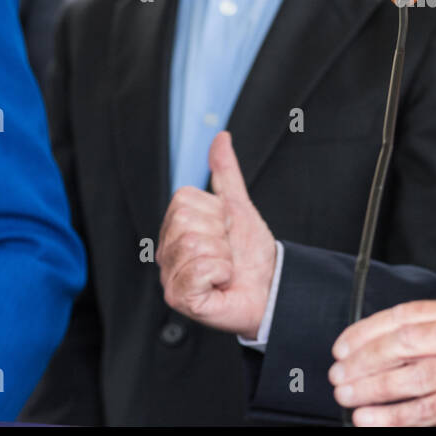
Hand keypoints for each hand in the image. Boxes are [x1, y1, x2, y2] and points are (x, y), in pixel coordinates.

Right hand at [158, 131, 275, 337]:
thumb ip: (225, 172)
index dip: (216, 212)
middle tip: (226, 251)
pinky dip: (221, 274)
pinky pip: (200, 270)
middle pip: (187, 221)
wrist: (269, 287)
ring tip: (225, 269)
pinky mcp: (180, 298)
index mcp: (175, 227)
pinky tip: (221, 283)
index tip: (225, 230)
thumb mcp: (239, 206)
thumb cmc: (250, 253)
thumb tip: (220, 137)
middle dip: (219, 234)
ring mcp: (170, 276)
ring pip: (194, 245)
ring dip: (222, 256)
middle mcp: (166, 251)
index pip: (184, 200)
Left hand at [328, 297, 435, 425]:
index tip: (341, 348)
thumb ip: (421, 335)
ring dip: (371, 390)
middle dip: (363, 362)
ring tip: (347, 396)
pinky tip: (368, 418)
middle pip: (405, 344)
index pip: (405, 316)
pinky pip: (424, 410)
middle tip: (339, 375)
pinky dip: (390, 416)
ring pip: (412, 379)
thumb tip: (360, 348)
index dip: (366, 332)